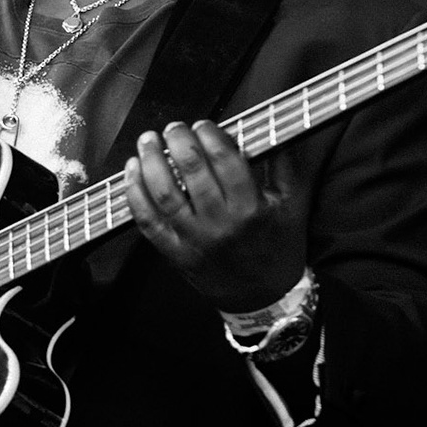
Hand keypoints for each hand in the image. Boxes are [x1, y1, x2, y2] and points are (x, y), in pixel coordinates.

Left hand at [123, 120, 308, 310]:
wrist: (265, 301)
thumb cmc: (279, 249)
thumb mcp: (293, 207)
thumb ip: (284, 166)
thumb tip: (271, 130)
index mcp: (251, 209)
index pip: (225, 161)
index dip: (211, 136)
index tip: (203, 125)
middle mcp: (220, 224)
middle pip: (192, 173)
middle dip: (179, 142)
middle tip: (174, 128)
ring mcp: (194, 240)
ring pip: (165, 195)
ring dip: (151, 163)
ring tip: (148, 141)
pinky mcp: (175, 254)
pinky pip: (148, 223)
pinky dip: (135, 195)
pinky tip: (132, 172)